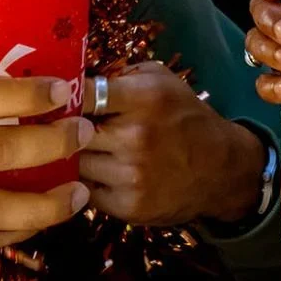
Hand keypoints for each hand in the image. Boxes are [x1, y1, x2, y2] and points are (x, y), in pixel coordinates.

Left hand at [80, 63, 264, 225]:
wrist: (222, 169)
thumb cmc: (186, 118)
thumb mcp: (162, 81)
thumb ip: (121, 75)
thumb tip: (76, 81)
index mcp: (144, 98)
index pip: (82, 93)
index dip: (65, 96)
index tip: (59, 99)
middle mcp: (136, 136)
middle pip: (70, 132)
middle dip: (67, 129)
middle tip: (69, 128)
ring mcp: (132, 174)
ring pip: (76, 164)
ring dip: (80, 157)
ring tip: (96, 151)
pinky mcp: (129, 205)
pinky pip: (87, 190)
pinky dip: (91, 183)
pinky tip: (107, 174)